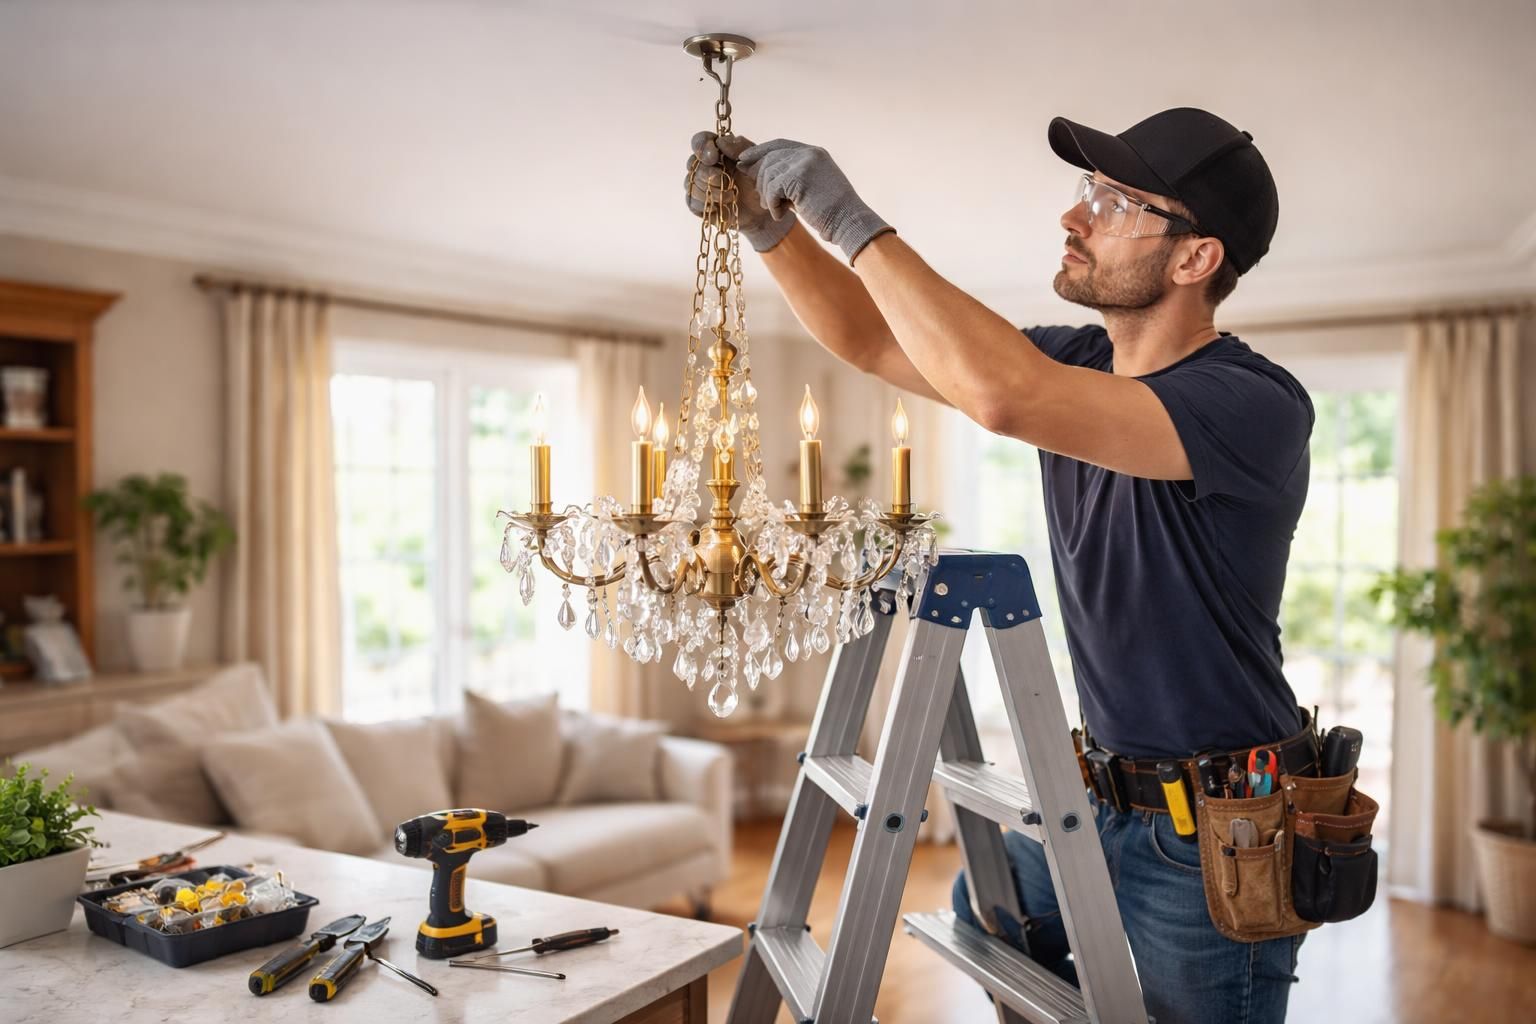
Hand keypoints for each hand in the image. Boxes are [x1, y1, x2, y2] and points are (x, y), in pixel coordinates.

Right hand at [685, 131, 794, 252]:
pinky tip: (721, 206)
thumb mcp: (757, 162)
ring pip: (691, 183)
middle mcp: (706, 166)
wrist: (765, 211)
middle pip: (692, 163)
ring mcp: (700, 185)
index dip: (702, 146)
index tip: (713, 157)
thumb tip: (721, 142)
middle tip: (722, 179)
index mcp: (719, 151)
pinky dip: (706, 204)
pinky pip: (691, 201)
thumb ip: (741, 149)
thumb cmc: (761, 184)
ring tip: (731, 196)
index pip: (700, 141)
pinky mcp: (699, 204)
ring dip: (710, 191)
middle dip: (707, 172)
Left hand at [735, 139, 893, 262]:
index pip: (779, 144)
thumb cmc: (830, 212)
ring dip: (767, 196)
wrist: (849, 222)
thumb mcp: (810, 187)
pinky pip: (773, 189)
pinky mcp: (799, 178)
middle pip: (770, 159)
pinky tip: (781, 215)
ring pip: (768, 174)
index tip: (743, 160)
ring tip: (774, 209)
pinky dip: (773, 205)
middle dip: (759, 178)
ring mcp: (805, 164)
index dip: (759, 151)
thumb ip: (789, 176)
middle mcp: (809, 153)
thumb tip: (756, 172)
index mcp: (813, 152)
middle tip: (762, 199)